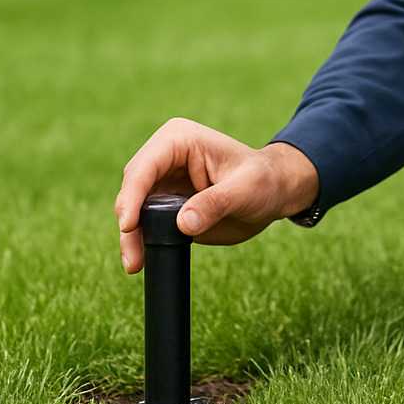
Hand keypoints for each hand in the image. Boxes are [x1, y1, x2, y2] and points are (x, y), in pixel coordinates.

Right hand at [115, 117, 318, 273]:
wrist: (274, 193)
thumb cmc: (264, 181)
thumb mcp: (246, 190)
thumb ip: (216, 203)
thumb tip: (184, 224)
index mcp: (180, 140)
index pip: (146, 166)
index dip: (133, 195)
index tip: (129, 224)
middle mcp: (164, 158)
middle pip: (132, 189)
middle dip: (128, 222)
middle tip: (132, 257)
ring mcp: (162, 181)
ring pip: (133, 210)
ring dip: (131, 237)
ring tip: (135, 264)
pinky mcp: (165, 205)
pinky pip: (145, 223)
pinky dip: (141, 241)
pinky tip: (141, 261)